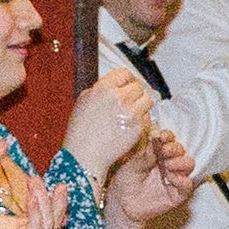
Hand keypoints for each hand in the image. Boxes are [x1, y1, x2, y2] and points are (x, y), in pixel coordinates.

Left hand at [0, 181, 66, 228]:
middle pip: (49, 227)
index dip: (59, 204)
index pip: (52, 220)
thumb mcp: (0, 222)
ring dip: (37, 215)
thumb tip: (34, 193)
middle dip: (48, 203)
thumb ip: (19, 213)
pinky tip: (27, 228)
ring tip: (32, 196)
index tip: (59, 184)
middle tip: (37, 180)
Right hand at [63, 63, 152, 185]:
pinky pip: (147, 118)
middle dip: (135, 94)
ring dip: (142, 106)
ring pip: (147, 100)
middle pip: (138, 87)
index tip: (128, 86)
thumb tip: (115, 84)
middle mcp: (118, 98)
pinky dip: (142, 121)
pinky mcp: (138, 127)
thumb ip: (102, 89)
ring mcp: (130, 112)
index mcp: (103, 88)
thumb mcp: (84, 101)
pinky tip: (130, 127)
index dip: (128, 80)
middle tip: (130, 103)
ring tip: (131, 114)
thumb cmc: (81, 131)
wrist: (85, 155)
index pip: (125, 74)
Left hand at [109, 126, 194, 224]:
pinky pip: (187, 185)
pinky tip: (171, 178)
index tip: (162, 136)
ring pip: (188, 164)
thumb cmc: (126, 181)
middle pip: (181, 150)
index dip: (168, 136)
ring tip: (166, 166)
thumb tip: (155, 139)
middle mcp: (168, 163)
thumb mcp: (132, 165)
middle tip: (164, 152)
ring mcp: (175, 177)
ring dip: (179, 162)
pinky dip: (182, 179)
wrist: (122, 203)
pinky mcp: (178, 194)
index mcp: (158, 153)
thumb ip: (145, 154)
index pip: (169, 140)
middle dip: (174, 148)